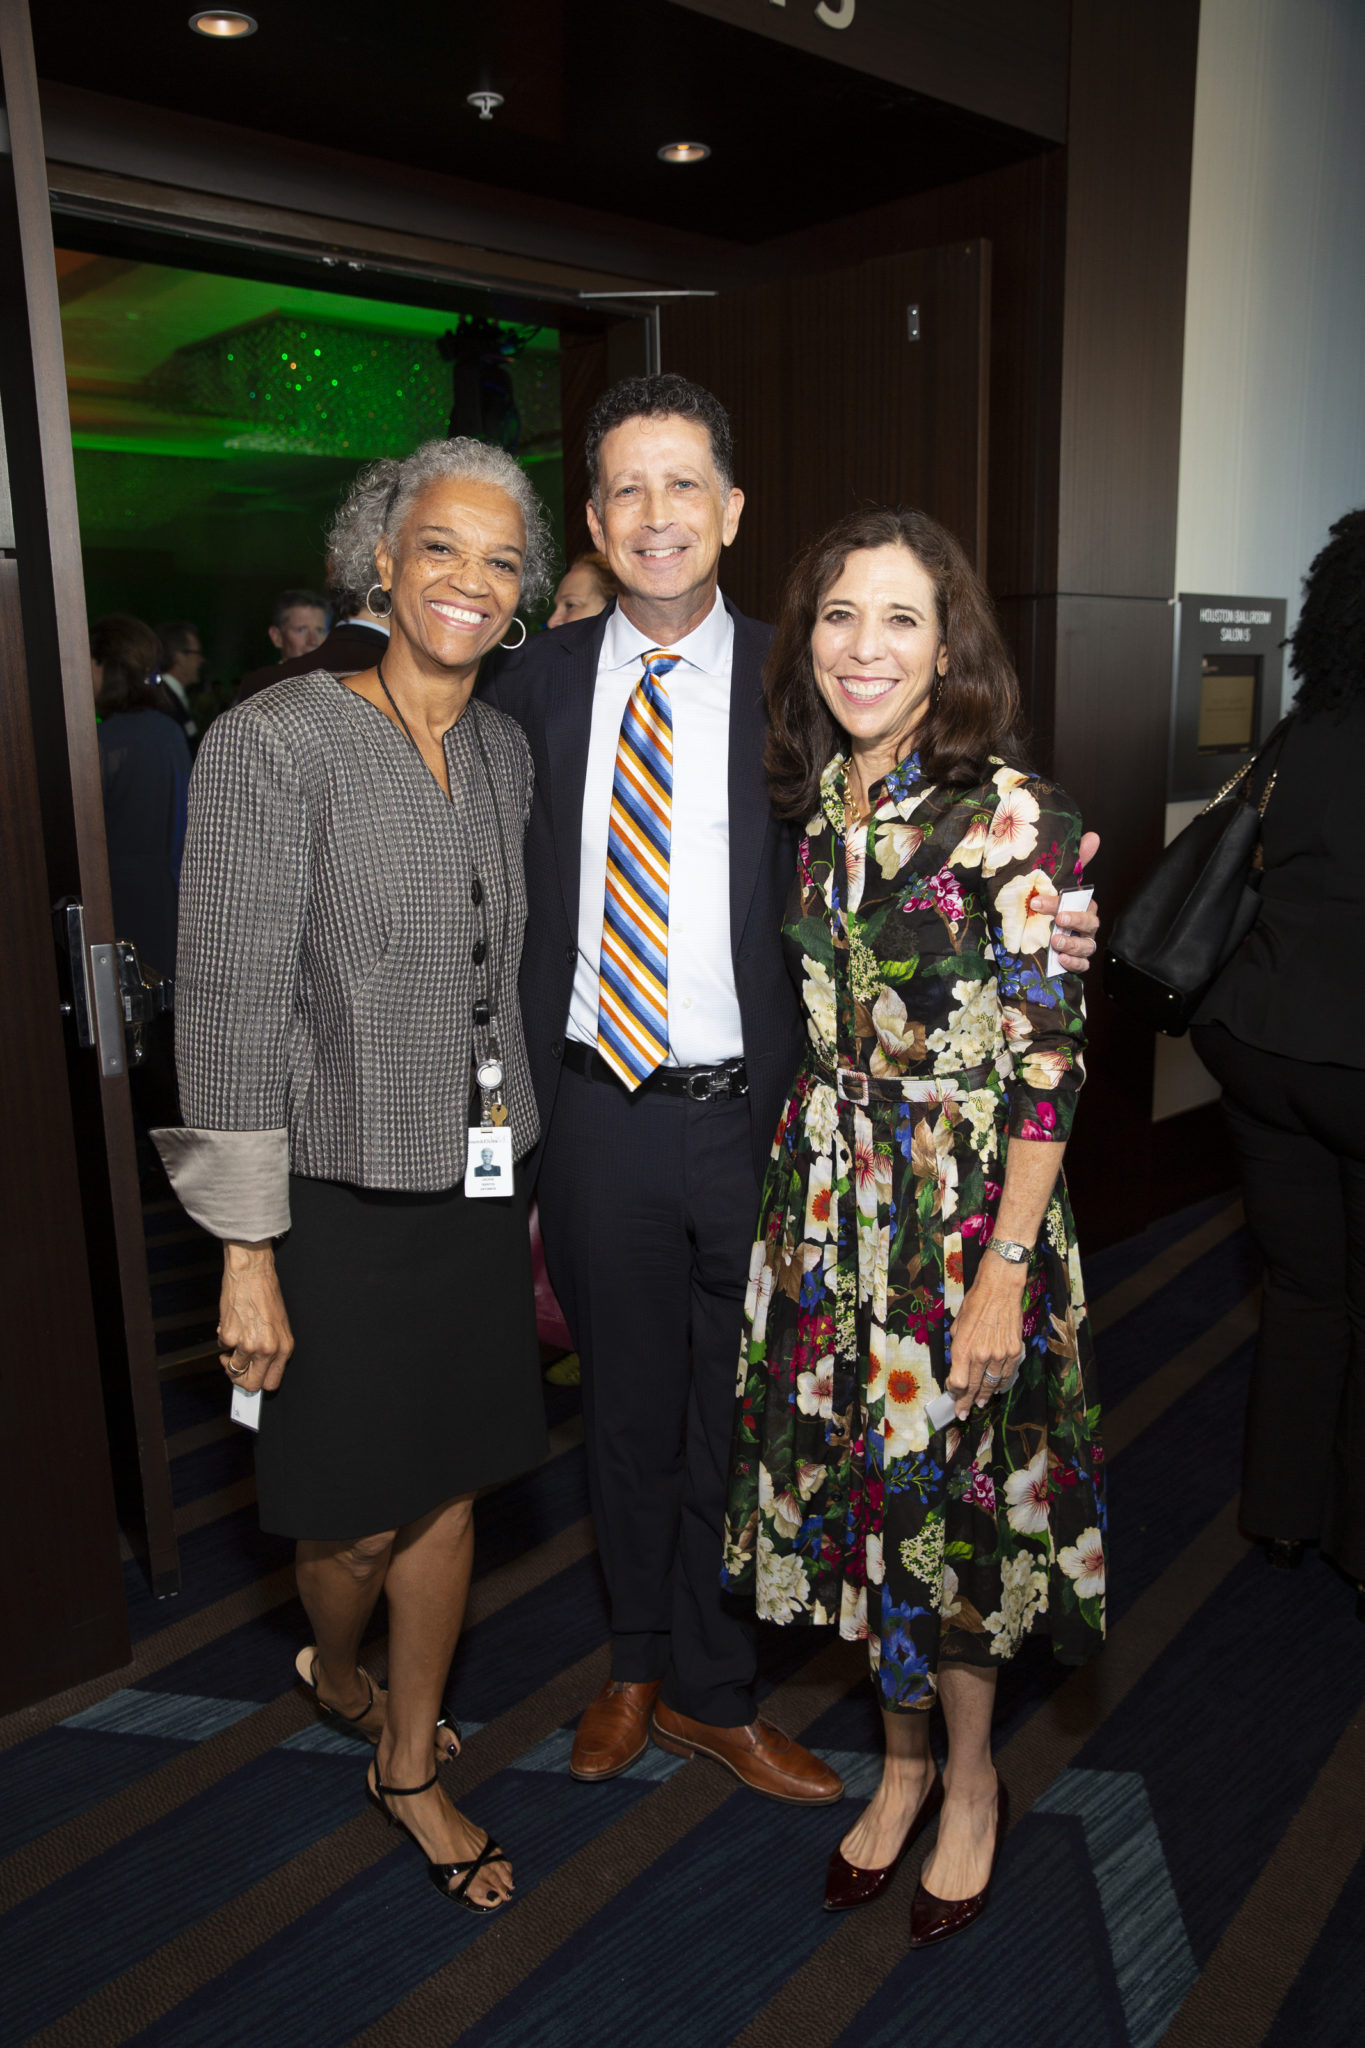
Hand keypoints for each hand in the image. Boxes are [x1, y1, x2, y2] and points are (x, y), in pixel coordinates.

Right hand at [218, 1242, 292, 1392]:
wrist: (252, 1273)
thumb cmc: (267, 1295)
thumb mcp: (279, 1325)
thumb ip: (272, 1349)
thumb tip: (259, 1369)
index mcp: (284, 1348)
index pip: (271, 1383)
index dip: (259, 1383)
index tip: (252, 1380)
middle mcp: (268, 1350)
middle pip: (251, 1385)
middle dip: (241, 1379)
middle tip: (238, 1366)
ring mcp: (248, 1345)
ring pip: (233, 1369)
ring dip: (230, 1358)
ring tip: (235, 1340)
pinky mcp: (229, 1336)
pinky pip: (222, 1349)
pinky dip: (224, 1340)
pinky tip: (231, 1324)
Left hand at [946, 1258, 1025, 1417]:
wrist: (1000, 1290)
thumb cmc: (975, 1304)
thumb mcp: (957, 1326)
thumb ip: (957, 1349)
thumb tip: (958, 1366)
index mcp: (964, 1348)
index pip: (958, 1383)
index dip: (954, 1392)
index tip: (952, 1395)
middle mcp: (982, 1355)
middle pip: (974, 1388)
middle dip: (966, 1402)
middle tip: (962, 1413)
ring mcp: (1000, 1355)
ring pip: (991, 1385)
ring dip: (984, 1396)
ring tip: (979, 1404)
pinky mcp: (1014, 1351)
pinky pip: (1006, 1375)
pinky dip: (1000, 1385)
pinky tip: (996, 1389)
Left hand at [1035, 829, 1100, 972]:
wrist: (1035, 937)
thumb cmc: (1050, 907)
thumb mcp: (1056, 884)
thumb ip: (1075, 863)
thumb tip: (1094, 835)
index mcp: (1082, 905)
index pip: (1081, 901)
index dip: (1063, 901)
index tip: (1037, 902)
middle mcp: (1085, 924)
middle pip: (1089, 922)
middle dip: (1074, 920)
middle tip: (1057, 919)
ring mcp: (1082, 943)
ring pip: (1087, 945)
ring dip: (1073, 943)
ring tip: (1056, 942)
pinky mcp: (1076, 962)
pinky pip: (1083, 964)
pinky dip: (1075, 963)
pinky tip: (1062, 960)